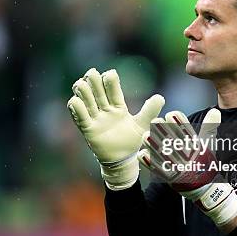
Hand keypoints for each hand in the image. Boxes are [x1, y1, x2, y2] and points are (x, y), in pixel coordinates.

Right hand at [68, 68, 164, 189]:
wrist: (123, 161)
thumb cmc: (132, 141)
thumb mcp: (142, 125)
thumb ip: (149, 111)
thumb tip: (160, 97)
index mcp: (118, 106)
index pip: (112, 89)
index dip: (109, 80)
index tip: (110, 75)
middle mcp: (105, 109)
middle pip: (96, 89)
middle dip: (92, 80)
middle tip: (91, 74)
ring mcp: (95, 118)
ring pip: (85, 99)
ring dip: (82, 90)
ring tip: (81, 85)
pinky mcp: (88, 129)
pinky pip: (79, 116)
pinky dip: (76, 107)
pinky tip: (75, 101)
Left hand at [138, 108, 236, 228]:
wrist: (206, 189)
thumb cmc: (204, 163)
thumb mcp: (209, 145)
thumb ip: (209, 128)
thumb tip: (214, 111)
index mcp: (197, 149)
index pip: (188, 134)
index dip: (180, 124)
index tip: (172, 114)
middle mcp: (188, 158)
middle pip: (174, 143)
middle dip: (165, 132)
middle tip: (155, 121)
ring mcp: (178, 168)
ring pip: (164, 155)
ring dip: (154, 146)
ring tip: (145, 136)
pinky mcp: (170, 178)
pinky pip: (158, 170)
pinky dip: (150, 163)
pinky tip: (141, 154)